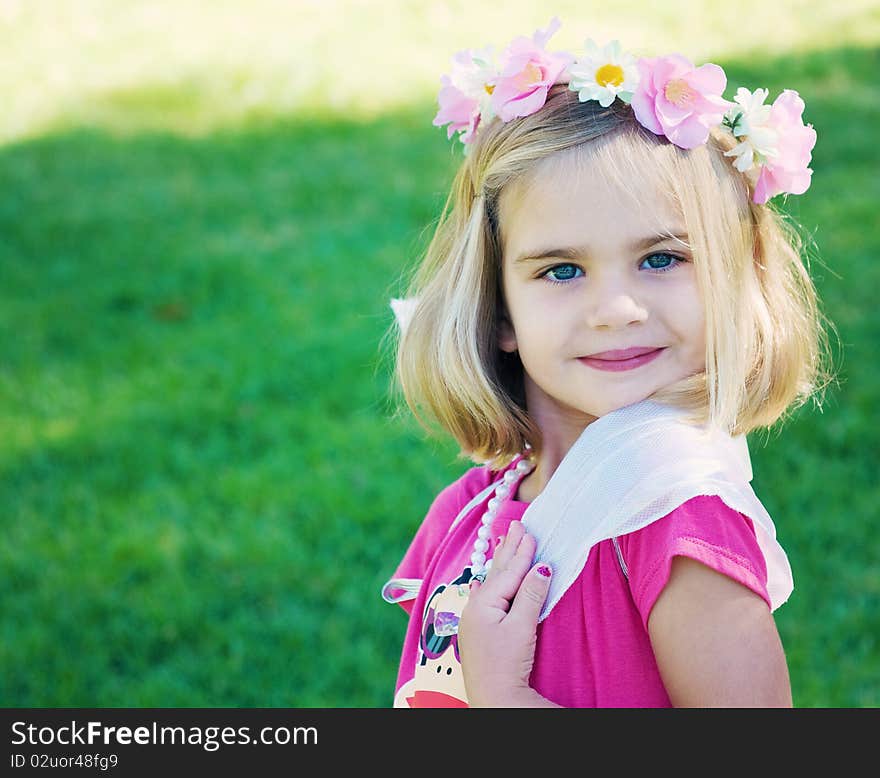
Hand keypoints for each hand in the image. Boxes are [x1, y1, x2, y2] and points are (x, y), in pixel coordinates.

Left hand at [458, 521, 556, 706]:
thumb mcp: (521, 628)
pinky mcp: (479, 631)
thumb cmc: (505, 665)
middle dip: (508, 549)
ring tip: (503, 541)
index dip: (521, 552)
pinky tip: (483, 579)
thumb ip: (531, 595)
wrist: (494, 699)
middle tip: (516, 525)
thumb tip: (542, 567)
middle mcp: (476, 607)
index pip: (508, 572)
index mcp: (484, 603)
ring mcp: (475, 619)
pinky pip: (486, 596)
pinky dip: (491, 582)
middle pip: (497, 572)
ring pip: (492, 582)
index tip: (530, 531)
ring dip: (500, 562)